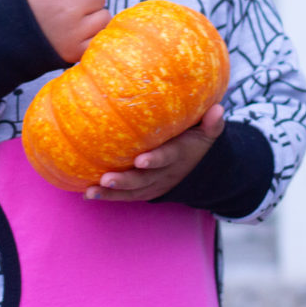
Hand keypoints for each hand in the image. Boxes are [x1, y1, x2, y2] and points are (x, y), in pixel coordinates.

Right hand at [19, 0, 110, 62]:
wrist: (4, 46)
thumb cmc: (16, 10)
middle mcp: (70, 10)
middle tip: (74, 5)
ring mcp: (75, 32)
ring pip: (104, 17)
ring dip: (95, 17)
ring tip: (78, 20)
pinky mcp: (78, 51)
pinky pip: (101, 37)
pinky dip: (95, 36)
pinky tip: (81, 35)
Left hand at [85, 104, 226, 201]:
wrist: (200, 171)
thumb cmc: (197, 142)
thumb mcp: (209, 133)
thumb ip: (212, 123)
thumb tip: (218, 109)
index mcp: (178, 155)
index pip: (166, 158)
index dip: (155, 160)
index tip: (140, 160)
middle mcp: (164, 173)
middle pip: (144, 180)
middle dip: (125, 181)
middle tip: (106, 179)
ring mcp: (153, 184)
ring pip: (132, 192)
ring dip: (112, 193)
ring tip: (91, 191)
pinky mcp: (144, 191)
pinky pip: (125, 196)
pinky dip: (108, 197)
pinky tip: (86, 194)